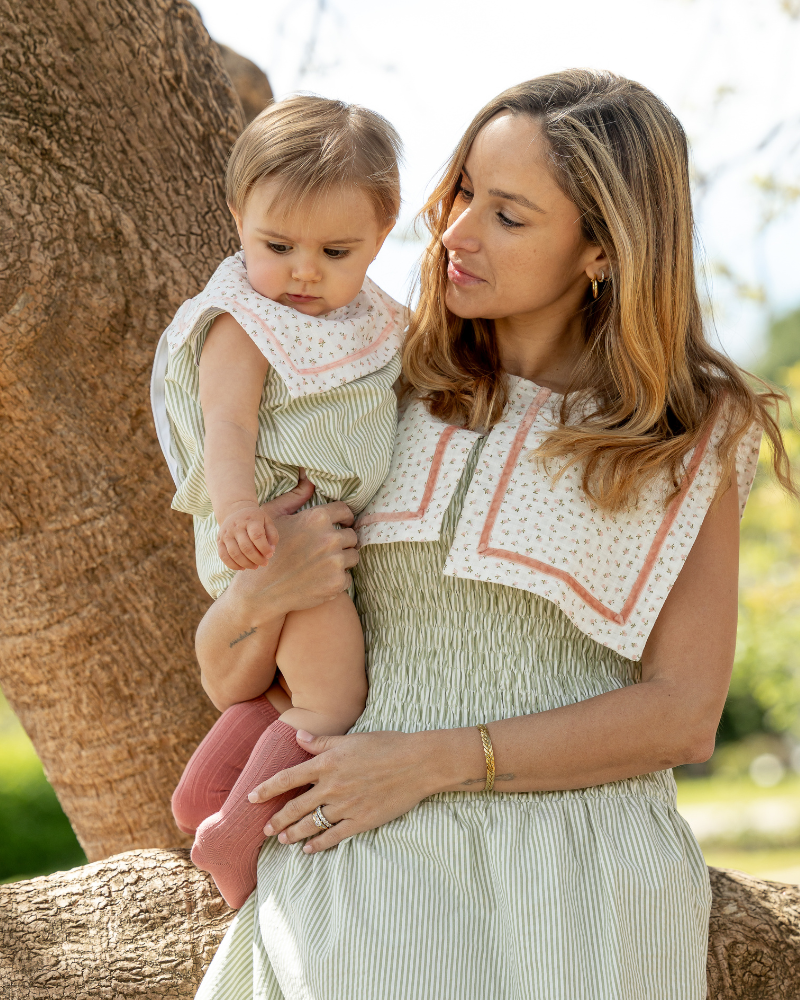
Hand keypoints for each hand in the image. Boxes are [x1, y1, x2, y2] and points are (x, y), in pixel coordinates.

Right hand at [217, 503, 278, 570]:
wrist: (235, 512)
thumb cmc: (255, 520)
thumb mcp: (267, 522)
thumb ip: (272, 535)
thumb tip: (271, 551)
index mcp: (250, 520)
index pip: (257, 536)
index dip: (264, 548)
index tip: (270, 555)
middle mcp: (236, 526)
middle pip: (246, 547)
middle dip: (257, 559)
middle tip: (264, 563)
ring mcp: (226, 534)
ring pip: (235, 554)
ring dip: (247, 564)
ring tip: (255, 566)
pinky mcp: (219, 541)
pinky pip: (224, 557)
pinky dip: (233, 565)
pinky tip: (243, 568)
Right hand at [230, 493, 359, 617]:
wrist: (260, 590)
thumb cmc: (265, 549)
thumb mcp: (273, 516)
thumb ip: (295, 496)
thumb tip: (309, 479)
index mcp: (317, 518)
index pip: (346, 511)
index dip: (344, 517)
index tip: (342, 524)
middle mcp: (329, 538)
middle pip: (352, 535)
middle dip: (343, 540)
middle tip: (330, 547)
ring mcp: (335, 562)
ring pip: (353, 556)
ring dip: (343, 558)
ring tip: (327, 562)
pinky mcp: (336, 583)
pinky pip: (347, 577)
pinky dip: (338, 579)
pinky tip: (322, 578)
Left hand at [250, 729, 445, 853]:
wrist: (417, 763)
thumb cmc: (386, 745)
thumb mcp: (351, 738)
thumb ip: (322, 742)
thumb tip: (298, 735)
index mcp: (327, 764)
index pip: (288, 778)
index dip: (267, 789)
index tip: (251, 798)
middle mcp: (332, 787)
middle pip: (295, 806)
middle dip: (277, 820)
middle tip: (264, 829)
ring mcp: (346, 806)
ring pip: (311, 824)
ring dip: (294, 833)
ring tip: (282, 840)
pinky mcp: (361, 821)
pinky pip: (334, 836)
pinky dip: (319, 844)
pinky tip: (308, 849)